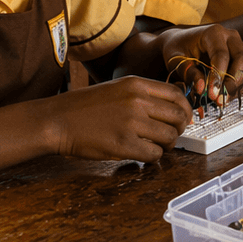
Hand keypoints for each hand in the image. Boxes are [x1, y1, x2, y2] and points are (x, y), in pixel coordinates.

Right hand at [43, 76, 191, 161]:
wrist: (57, 120)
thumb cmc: (85, 106)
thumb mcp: (118, 88)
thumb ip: (143, 94)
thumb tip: (170, 107)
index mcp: (136, 84)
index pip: (176, 95)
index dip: (185, 109)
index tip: (183, 119)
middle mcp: (137, 101)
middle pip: (177, 117)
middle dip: (179, 129)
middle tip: (170, 136)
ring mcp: (131, 123)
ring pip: (169, 137)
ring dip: (167, 145)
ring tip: (156, 146)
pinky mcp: (123, 145)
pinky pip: (154, 154)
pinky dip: (153, 157)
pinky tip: (143, 154)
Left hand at [161, 23, 242, 105]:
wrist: (183, 42)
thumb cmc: (178, 48)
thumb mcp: (176, 59)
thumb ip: (188, 72)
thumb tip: (201, 88)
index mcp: (214, 33)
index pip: (221, 55)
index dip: (218, 76)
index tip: (211, 94)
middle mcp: (231, 37)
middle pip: (242, 59)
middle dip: (233, 82)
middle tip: (220, 99)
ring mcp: (239, 46)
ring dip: (238, 87)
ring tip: (221, 100)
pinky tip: (228, 94)